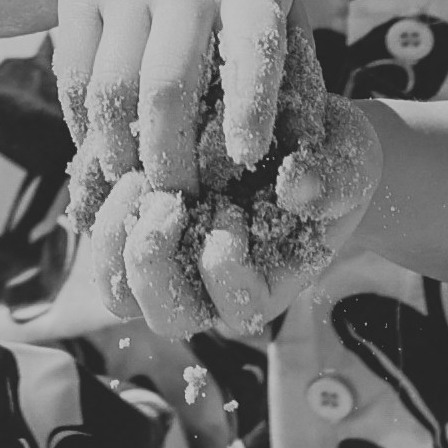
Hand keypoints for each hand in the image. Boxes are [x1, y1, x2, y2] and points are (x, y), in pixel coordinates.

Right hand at [51, 0, 293, 197]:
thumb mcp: (273, 4)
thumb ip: (292, 71)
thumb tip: (304, 155)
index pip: (254, 48)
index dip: (250, 107)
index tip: (245, 159)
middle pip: (169, 84)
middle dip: (169, 155)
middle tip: (176, 199)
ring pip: (113, 87)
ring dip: (120, 147)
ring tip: (132, 181)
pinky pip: (75, 76)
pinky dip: (83, 124)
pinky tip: (98, 149)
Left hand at [83, 77, 391, 340]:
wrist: (296, 131)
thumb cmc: (333, 155)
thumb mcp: (349, 160)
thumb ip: (335, 179)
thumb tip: (296, 188)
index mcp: (267, 287)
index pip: (238, 307)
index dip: (227, 264)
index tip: (233, 208)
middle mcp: (211, 291)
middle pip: (167, 316)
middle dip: (156, 265)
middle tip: (165, 201)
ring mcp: (170, 267)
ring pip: (119, 291)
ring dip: (117, 240)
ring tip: (134, 180)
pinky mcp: (138, 232)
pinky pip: (100, 240)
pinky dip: (97, 205)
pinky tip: (113, 158)